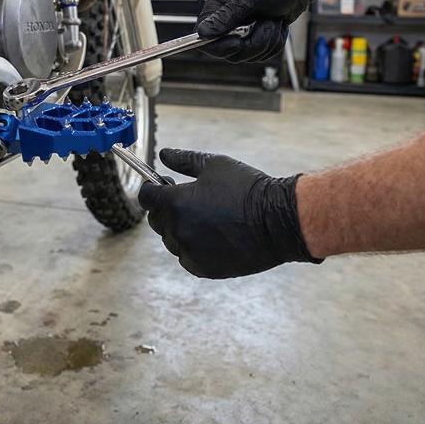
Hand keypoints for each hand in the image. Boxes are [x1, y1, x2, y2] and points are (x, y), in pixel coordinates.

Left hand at [138, 149, 321, 278]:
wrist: (278, 221)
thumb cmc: (247, 189)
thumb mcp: (214, 165)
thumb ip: (183, 160)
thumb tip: (163, 155)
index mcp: (176, 203)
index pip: (145, 197)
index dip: (151, 189)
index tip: (161, 185)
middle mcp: (178, 230)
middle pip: (156, 220)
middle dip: (165, 208)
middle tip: (187, 199)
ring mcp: (190, 252)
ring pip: (171, 240)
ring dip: (179, 228)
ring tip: (204, 217)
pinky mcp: (204, 268)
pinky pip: (186, 257)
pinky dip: (192, 248)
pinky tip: (210, 235)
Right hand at [197, 0, 323, 62]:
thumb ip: (226, 17)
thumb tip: (203, 33)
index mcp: (217, 8)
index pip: (204, 37)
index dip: (219, 46)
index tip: (238, 43)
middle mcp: (226, 22)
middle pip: (229, 52)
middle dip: (253, 42)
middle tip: (266, 23)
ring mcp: (242, 33)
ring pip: (248, 55)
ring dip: (267, 41)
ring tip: (273, 20)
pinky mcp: (256, 39)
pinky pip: (262, 54)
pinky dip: (275, 42)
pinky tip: (278, 25)